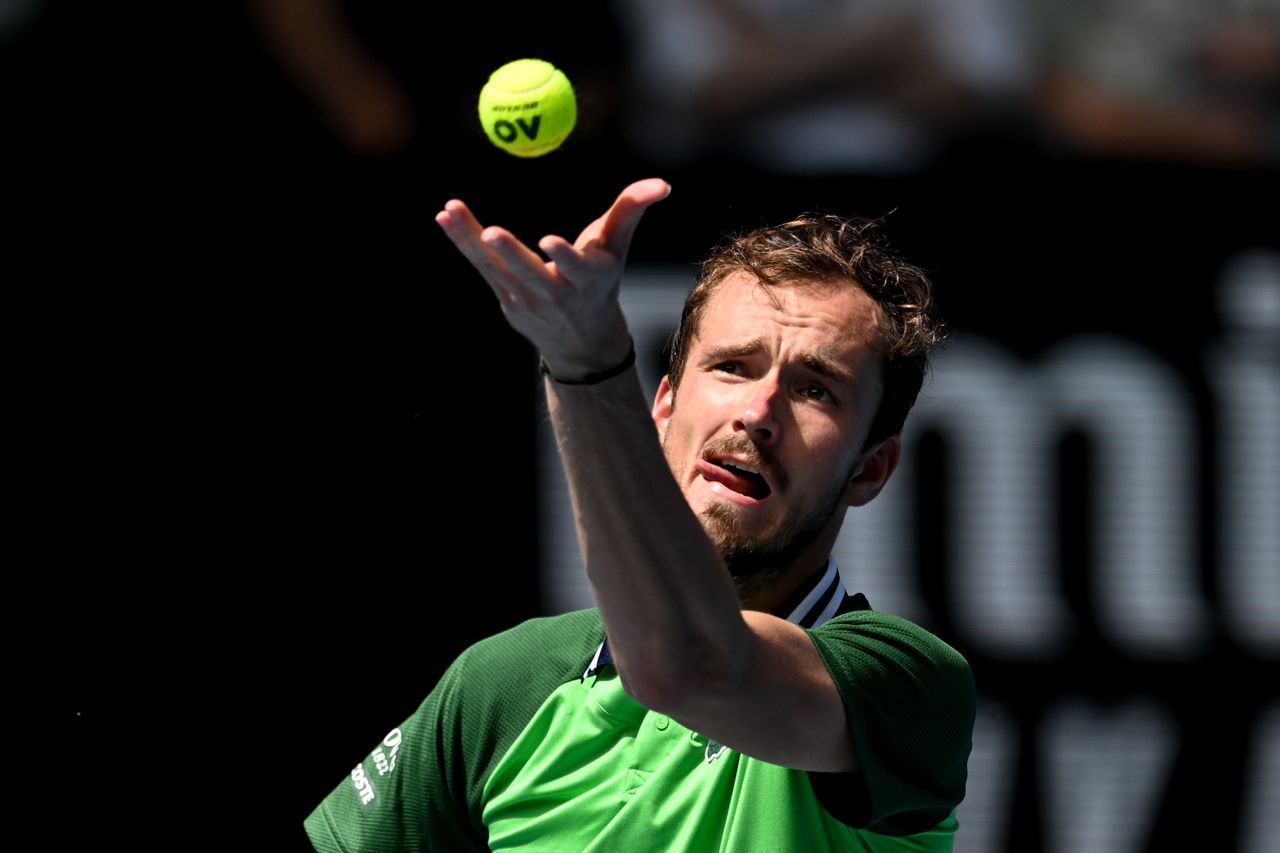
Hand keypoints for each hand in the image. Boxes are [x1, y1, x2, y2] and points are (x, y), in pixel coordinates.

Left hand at [435, 178, 670, 378]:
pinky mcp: (505, 299)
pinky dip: (462, 242)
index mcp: (587, 280)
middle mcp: (556, 294)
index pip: (575, 268)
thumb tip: (662, 183)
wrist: (580, 340)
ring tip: (449, 211)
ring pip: (495, 268)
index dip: (563, 256)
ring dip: (470, 239)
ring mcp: (526, 300)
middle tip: (490, 233)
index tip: (548, 242)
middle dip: (510, 253)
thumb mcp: (617, 248)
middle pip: (529, 271)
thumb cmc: (601, 280)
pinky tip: (445, 217)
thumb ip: (631, 211)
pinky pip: (481, 268)